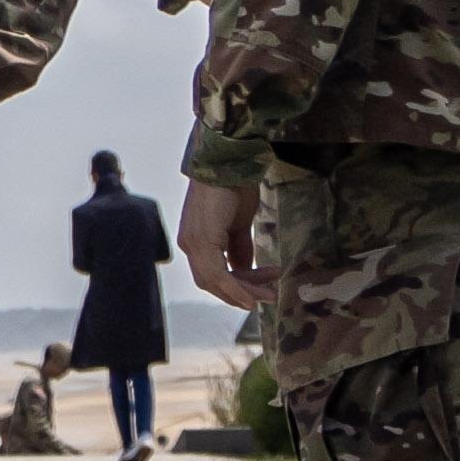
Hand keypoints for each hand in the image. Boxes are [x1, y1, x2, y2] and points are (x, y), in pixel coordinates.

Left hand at [181, 179, 270, 306]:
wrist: (231, 164)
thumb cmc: (235, 188)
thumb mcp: (239, 225)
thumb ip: (238, 249)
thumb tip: (243, 270)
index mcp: (195, 240)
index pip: (212, 275)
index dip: (236, 286)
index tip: (262, 288)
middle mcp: (189, 244)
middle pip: (212, 282)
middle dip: (241, 292)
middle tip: (269, 295)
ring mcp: (193, 243)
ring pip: (214, 281)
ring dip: (243, 291)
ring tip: (270, 292)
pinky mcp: (201, 240)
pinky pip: (217, 273)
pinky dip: (234, 287)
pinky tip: (252, 295)